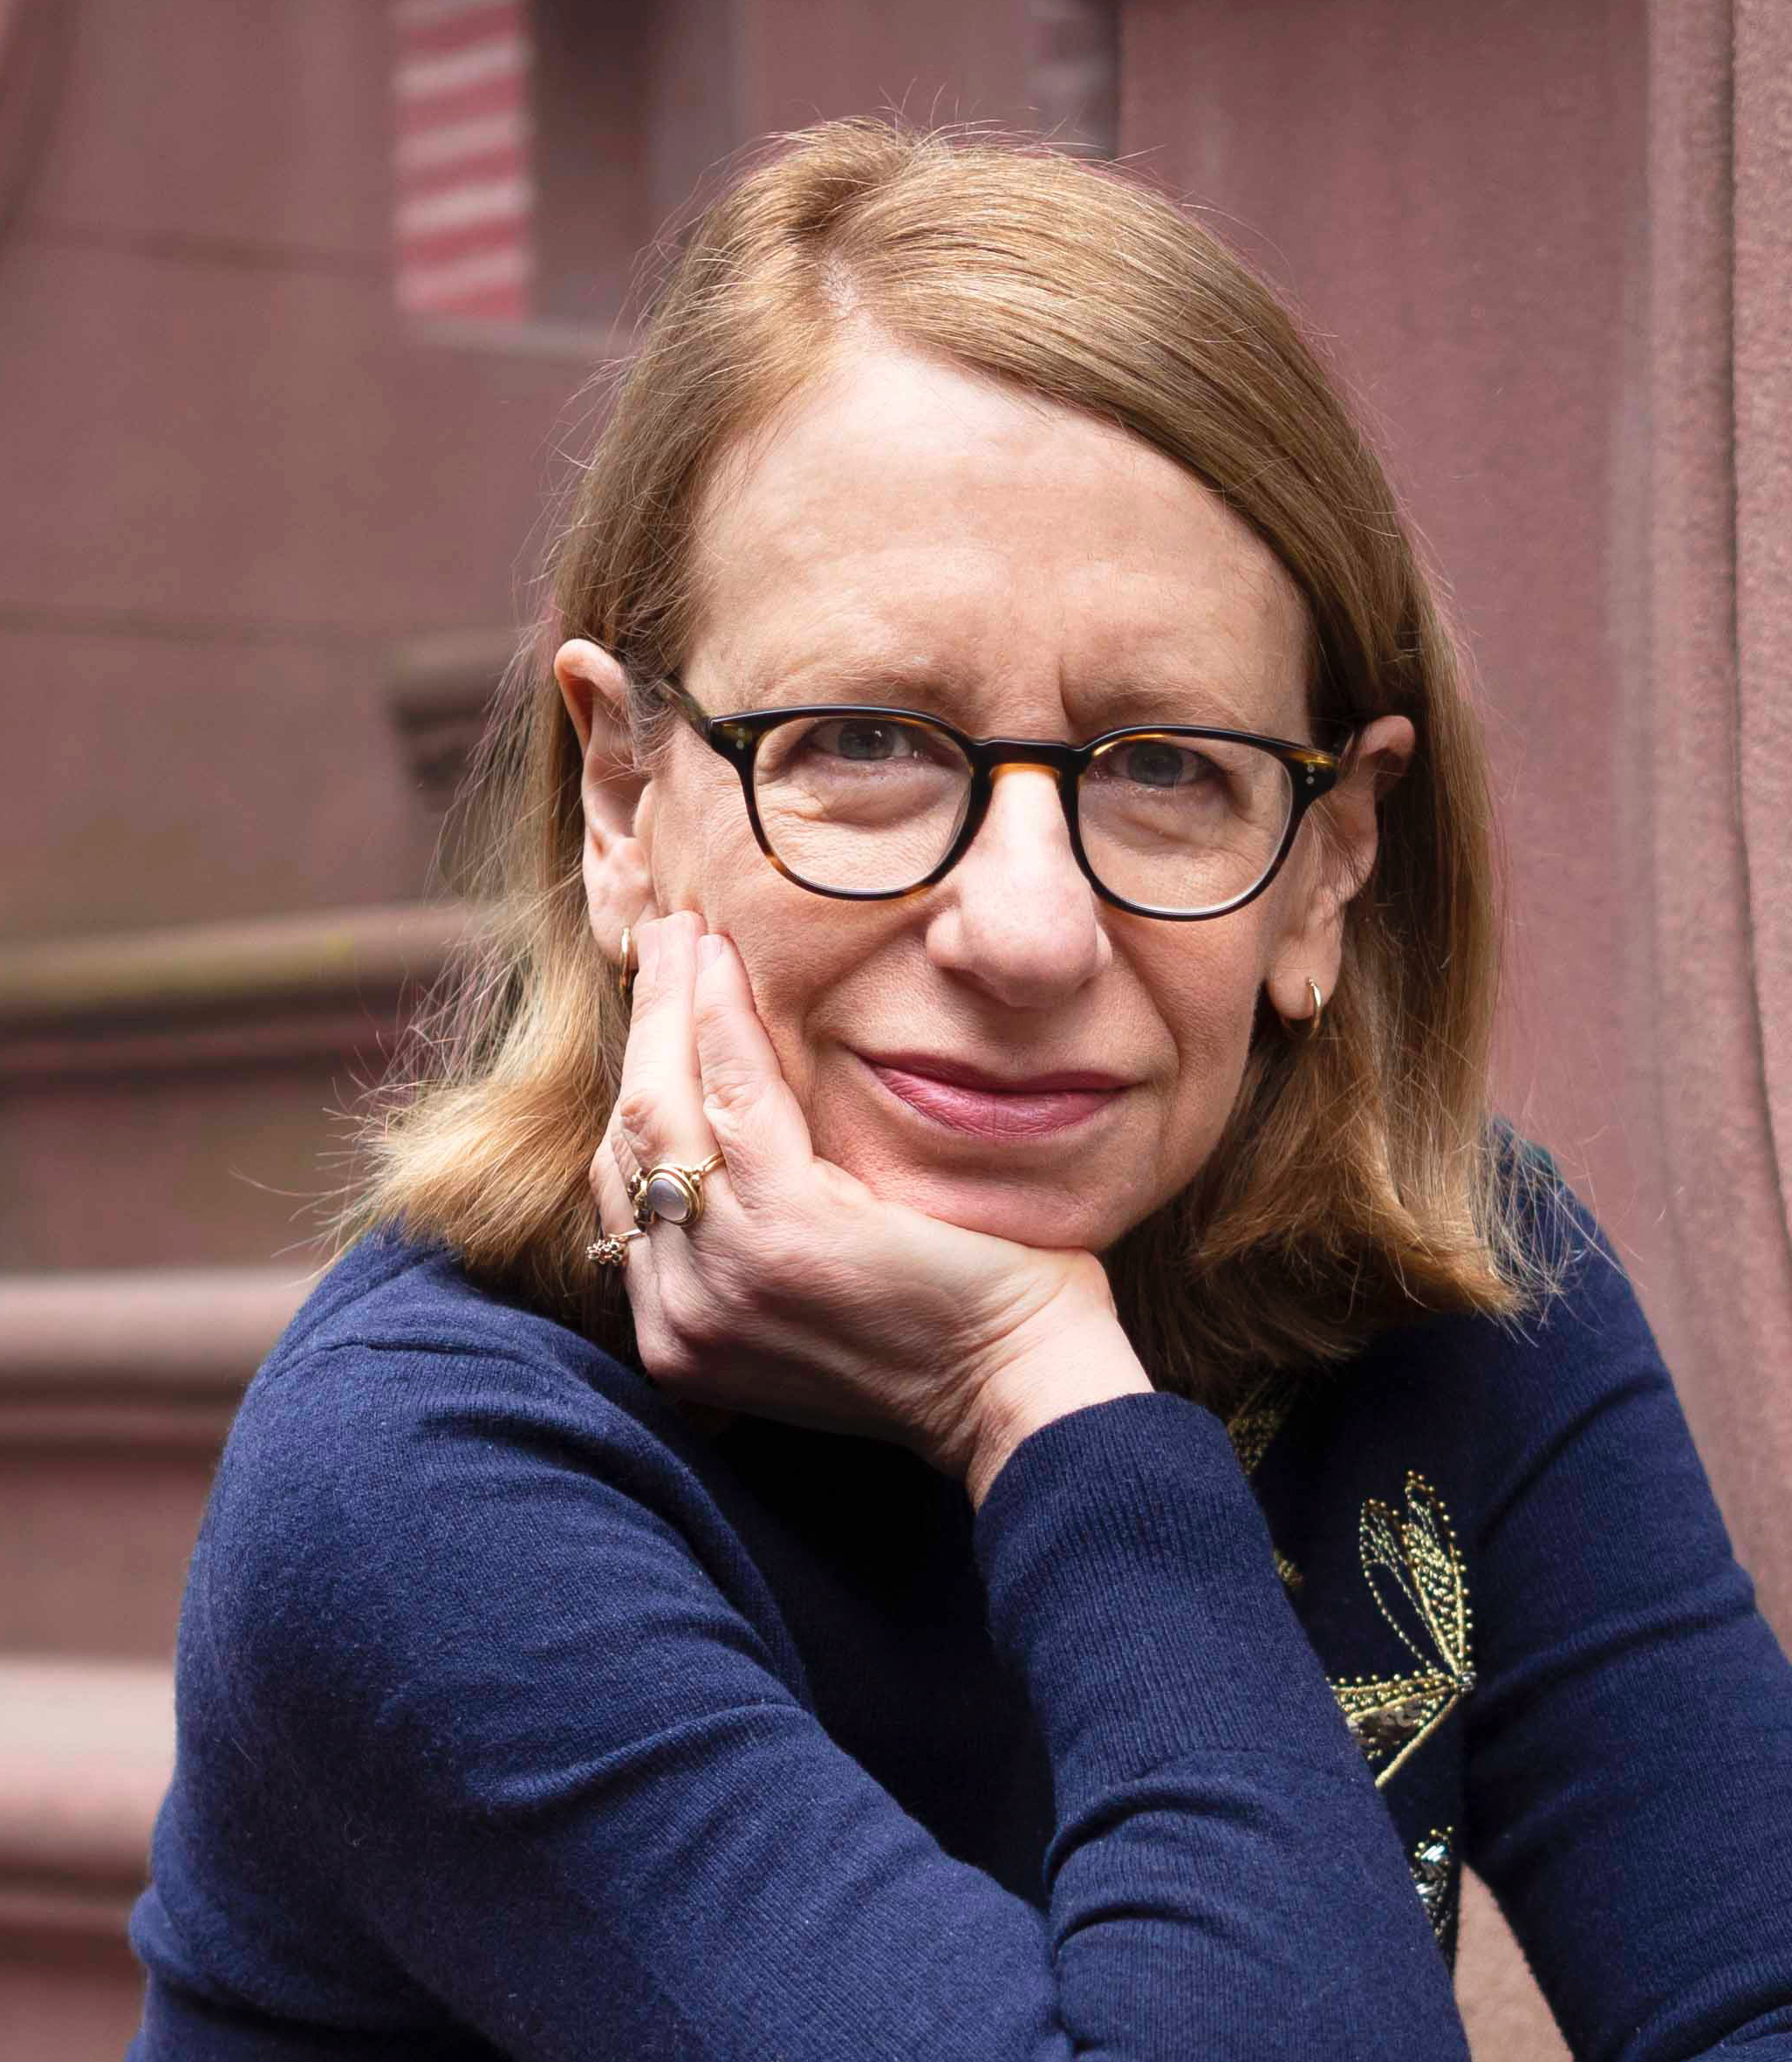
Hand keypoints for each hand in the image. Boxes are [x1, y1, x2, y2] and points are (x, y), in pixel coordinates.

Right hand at [592, 913, 1150, 1496]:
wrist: (1024, 1393)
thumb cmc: (951, 1331)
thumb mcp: (818, 1299)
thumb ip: (758, 1239)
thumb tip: (738, 1142)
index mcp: (684, 1330)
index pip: (629, 1187)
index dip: (641, 1086)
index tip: (658, 1013)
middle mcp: (682, 1312)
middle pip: (628, 1140)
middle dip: (641, 1030)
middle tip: (659, 942)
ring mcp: (725, 1275)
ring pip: (659, 1108)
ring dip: (668, 1006)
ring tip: (683, 934)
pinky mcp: (790, 1229)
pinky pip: (735, 1096)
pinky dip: (718, 1019)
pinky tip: (719, 961)